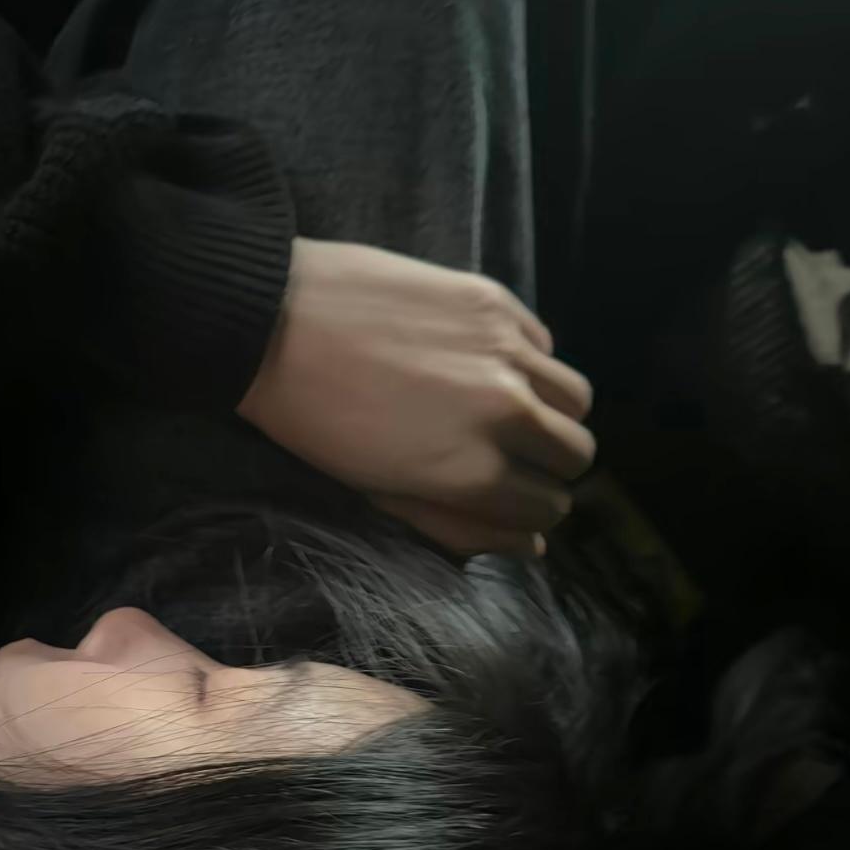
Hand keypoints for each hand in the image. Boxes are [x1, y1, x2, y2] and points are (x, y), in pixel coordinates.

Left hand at [238, 238, 594, 555]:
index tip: (512, 496)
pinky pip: (546, 343)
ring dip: (553, 412)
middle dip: (552, 464)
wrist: (271, 322)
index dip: (533, 509)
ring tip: (510, 408)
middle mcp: (506, 413)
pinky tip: (483, 362)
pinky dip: (529, 361)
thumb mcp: (381, 494)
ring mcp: (507, 352)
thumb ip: (460, 526)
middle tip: (515, 456)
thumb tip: (531, 548)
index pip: (548, 508)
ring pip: (578, 398)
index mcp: (473, 474)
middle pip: (578, 453)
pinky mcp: (496, 301)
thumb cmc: (315, 422)